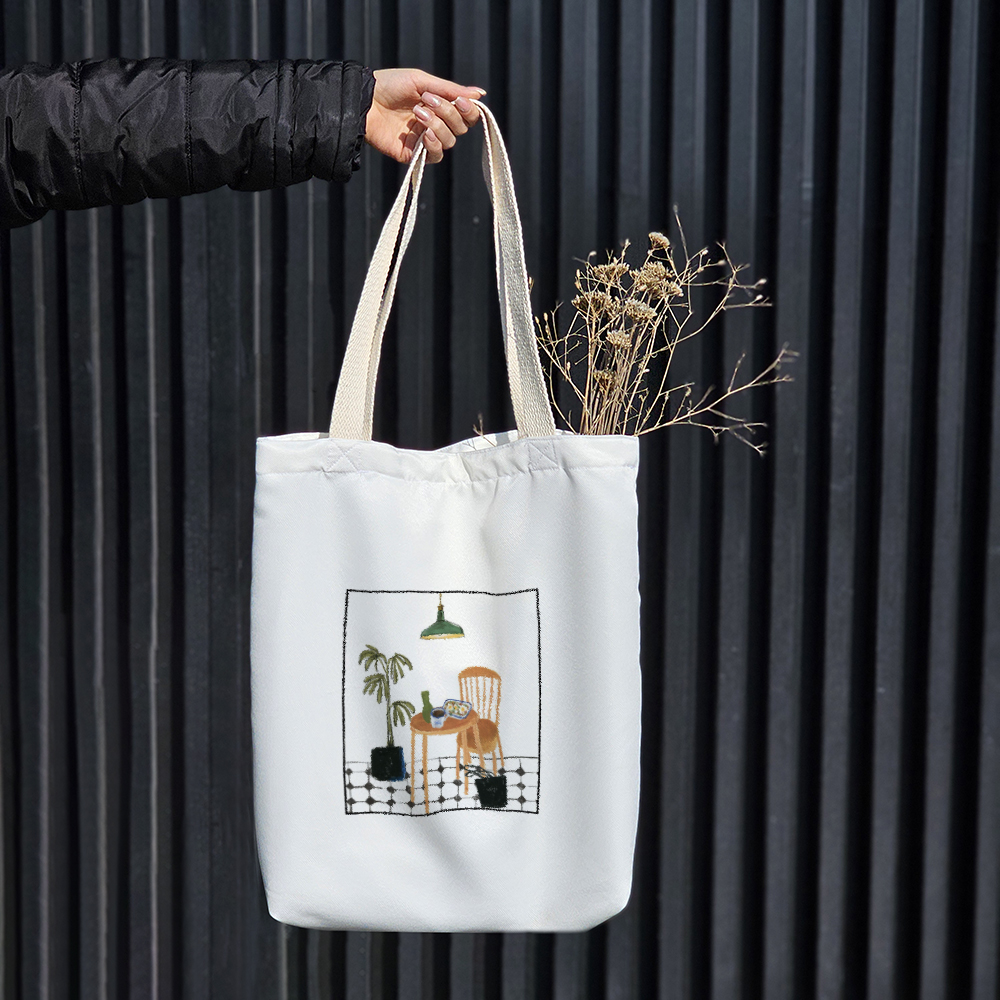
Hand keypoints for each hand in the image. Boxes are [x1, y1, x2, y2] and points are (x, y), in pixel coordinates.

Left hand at [365, 68, 483, 164]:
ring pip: (449, 141)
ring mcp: (424, 140)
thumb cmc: (390, 85)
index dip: (469, 110)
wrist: (364, 100)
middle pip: (460, 128)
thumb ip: (451, 90)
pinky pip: (435, 156)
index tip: (460, 101)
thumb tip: (481, 94)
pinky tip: (424, 134)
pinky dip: (434, 145)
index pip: (466, 115)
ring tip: (417, 113)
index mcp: (440, 106)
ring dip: (437, 125)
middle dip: (448, 113)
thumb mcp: (422, 81)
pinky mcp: (413, 154)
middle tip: (428, 100)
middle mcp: (435, 124)